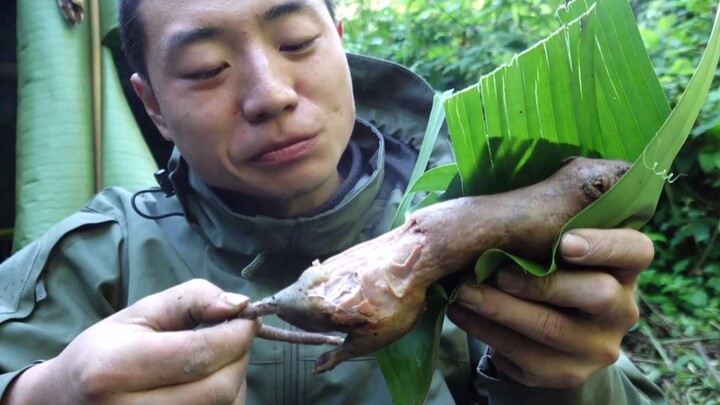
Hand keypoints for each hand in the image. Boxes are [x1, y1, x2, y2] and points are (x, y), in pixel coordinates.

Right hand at [3, 279, 257, 404]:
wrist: (67, 401)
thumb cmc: (106, 351)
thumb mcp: (140, 313)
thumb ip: (192, 299)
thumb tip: (238, 304)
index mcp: (115, 368)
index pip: (199, 354)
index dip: (236, 333)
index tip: (247, 317)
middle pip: (220, 387)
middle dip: (239, 356)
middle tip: (233, 336)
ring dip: (235, 379)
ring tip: (213, 361)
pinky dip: (225, 399)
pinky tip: (206, 384)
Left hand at [447, 228, 653, 387]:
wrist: (544, 323)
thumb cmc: (548, 267)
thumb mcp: (558, 243)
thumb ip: (550, 222)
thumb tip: (510, 201)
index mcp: (625, 267)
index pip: (637, 251)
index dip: (605, 246)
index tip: (565, 242)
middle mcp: (622, 310)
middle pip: (597, 294)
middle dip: (540, 283)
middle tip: (498, 273)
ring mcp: (598, 347)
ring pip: (551, 330)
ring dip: (500, 309)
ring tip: (464, 292)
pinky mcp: (569, 373)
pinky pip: (526, 358)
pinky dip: (488, 333)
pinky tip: (463, 314)